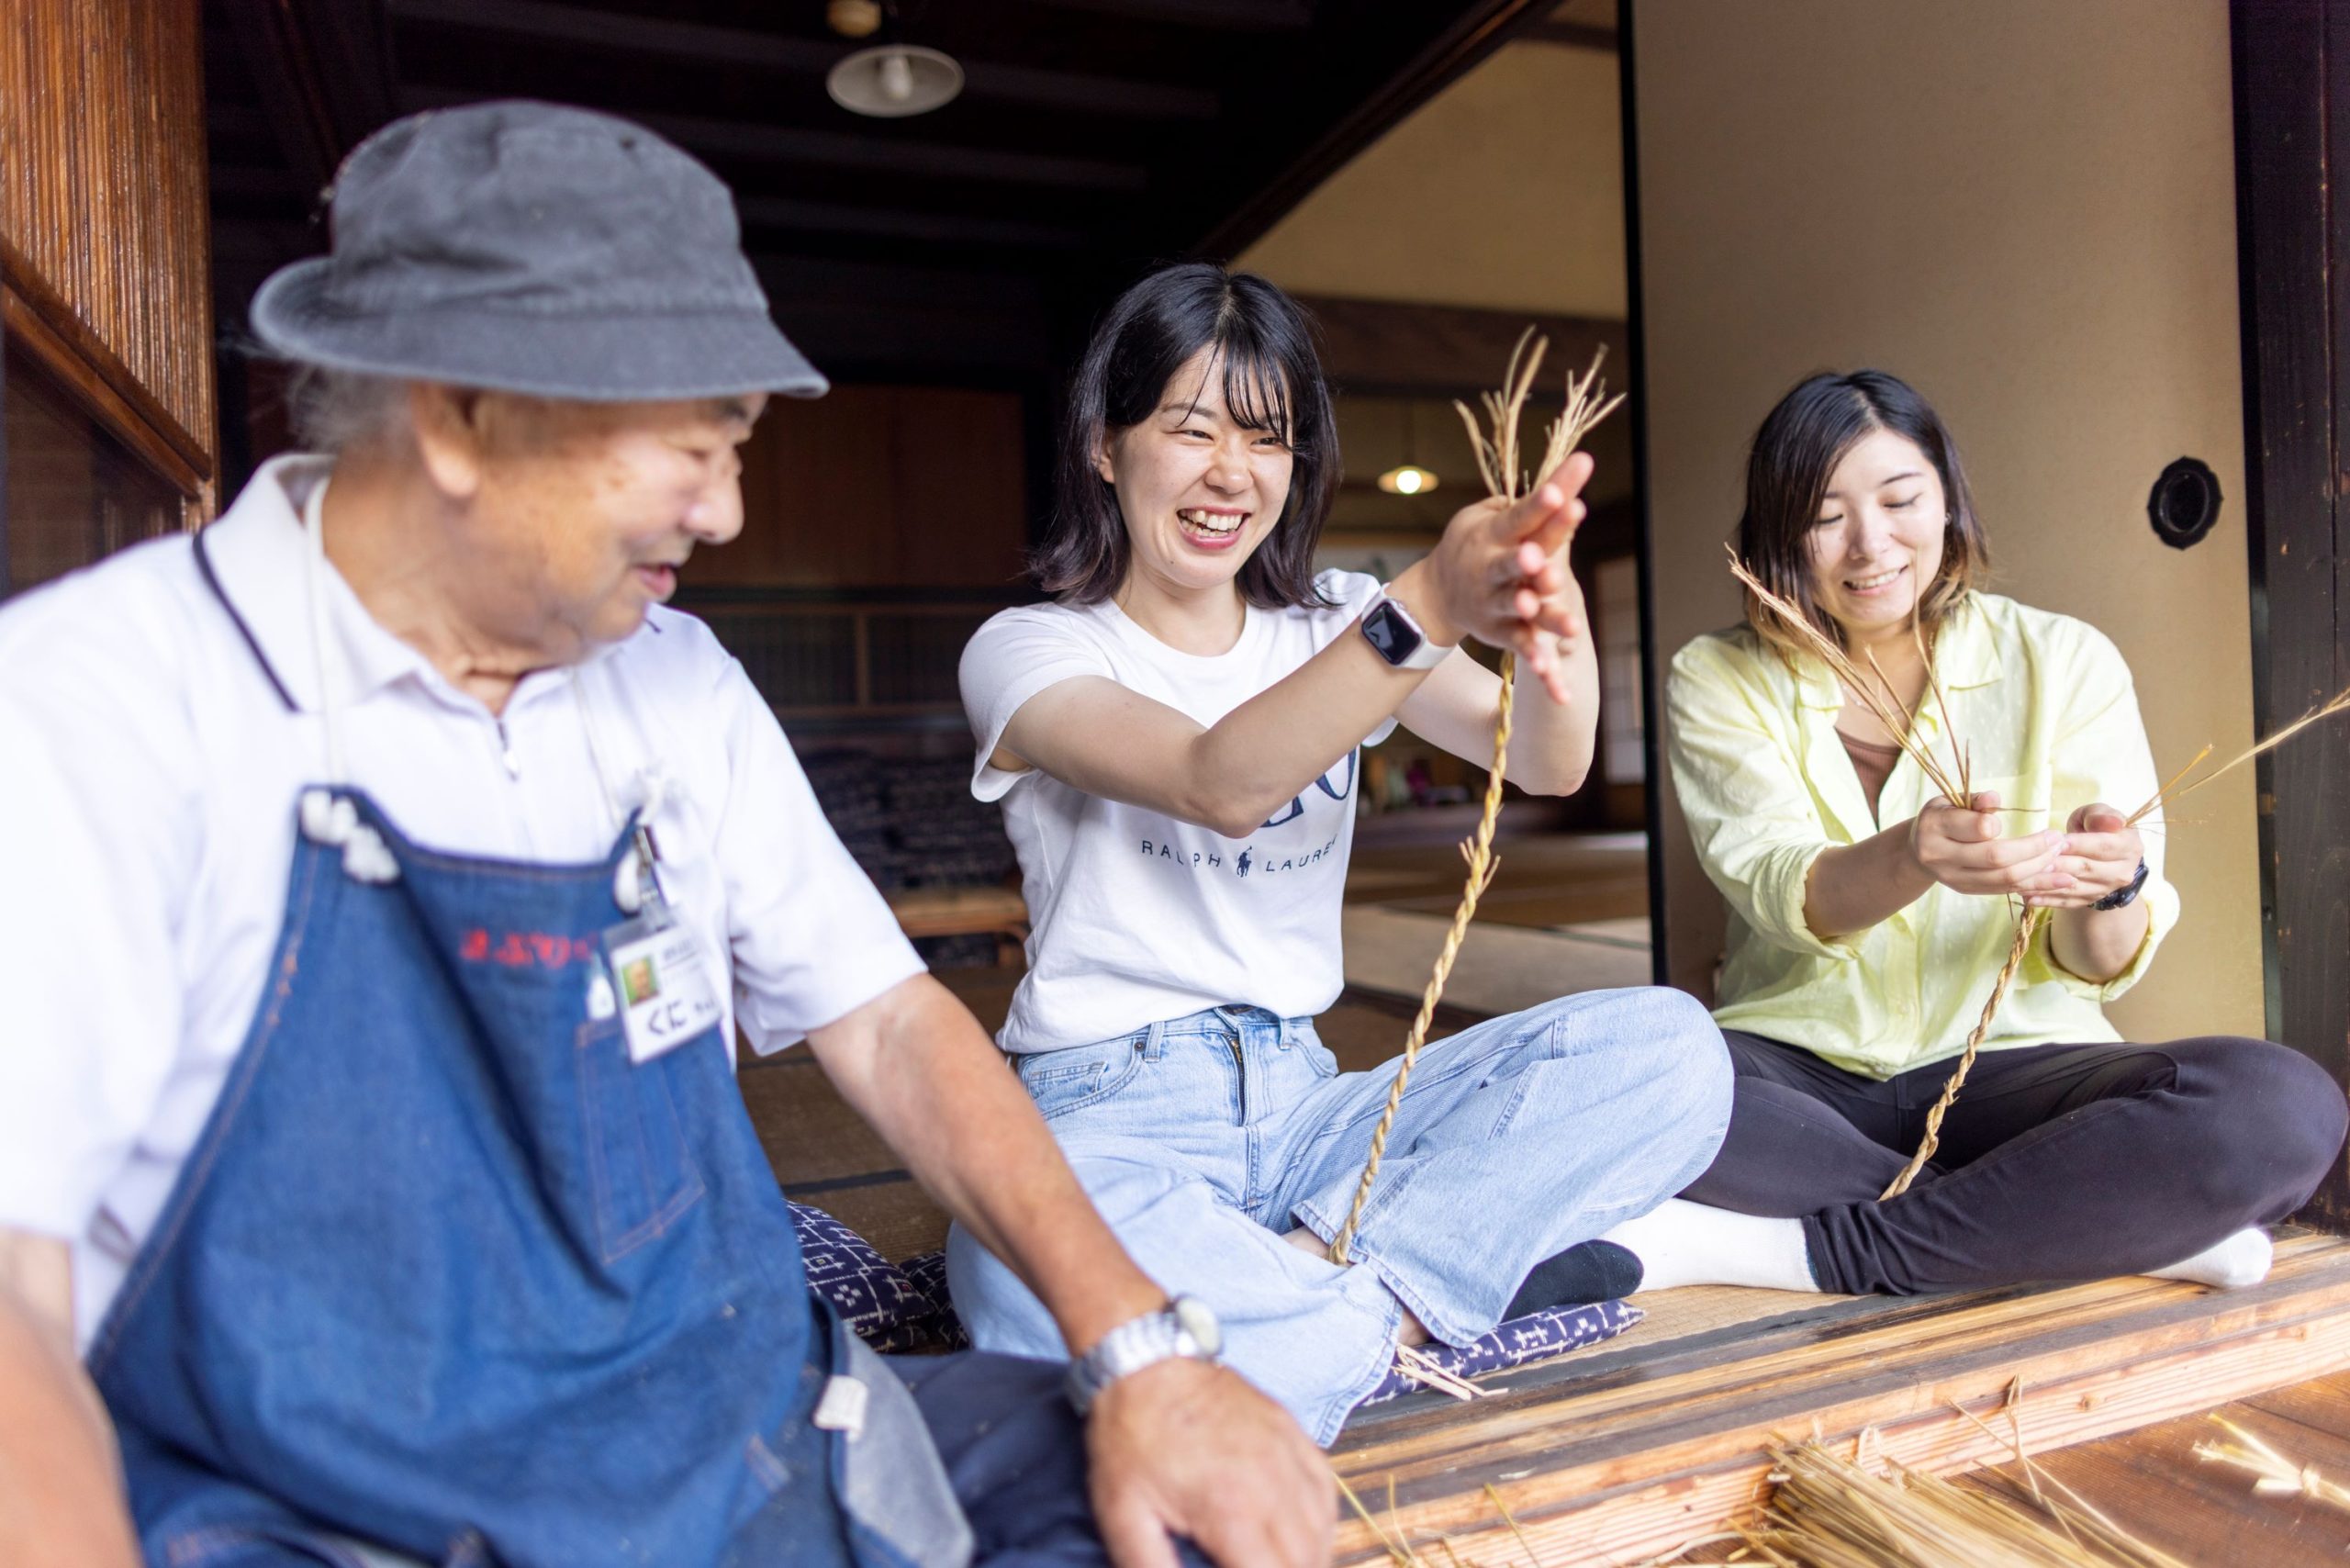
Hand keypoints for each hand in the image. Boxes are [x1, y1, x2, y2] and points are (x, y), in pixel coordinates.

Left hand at [1088, 1357, 1332, 1567]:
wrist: (1146, 1361)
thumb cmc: (1131, 1437)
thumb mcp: (1123, 1514)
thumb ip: (1149, 1567)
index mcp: (1232, 1511)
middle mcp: (1273, 1485)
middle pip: (1305, 1561)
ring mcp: (1288, 1454)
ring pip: (1323, 1529)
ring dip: (1308, 1557)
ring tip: (1279, 1564)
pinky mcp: (1292, 1432)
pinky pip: (1327, 1489)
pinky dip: (1321, 1520)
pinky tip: (1301, 1533)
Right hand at [1413, 452, 1594, 687]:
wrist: (1435, 594)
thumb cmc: (1473, 543)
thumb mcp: (1488, 514)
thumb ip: (1533, 499)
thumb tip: (1577, 466)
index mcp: (1492, 534)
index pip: (1520, 517)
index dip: (1539, 507)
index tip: (1560, 494)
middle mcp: (1490, 569)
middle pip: (1511, 563)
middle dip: (1525, 561)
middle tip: (1539, 557)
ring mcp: (1494, 602)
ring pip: (1518, 607)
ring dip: (1536, 611)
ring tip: (1567, 622)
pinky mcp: (1499, 632)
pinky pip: (1519, 644)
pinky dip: (1534, 657)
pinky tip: (1550, 670)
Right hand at [1908, 791, 2073, 897]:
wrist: (1918, 849)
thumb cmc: (1942, 817)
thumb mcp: (1951, 800)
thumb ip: (1975, 800)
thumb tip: (1995, 799)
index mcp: (1935, 826)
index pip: (1978, 829)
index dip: (2004, 825)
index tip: (2027, 819)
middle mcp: (1940, 856)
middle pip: (1995, 858)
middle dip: (2034, 850)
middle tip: (2058, 840)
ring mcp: (1953, 878)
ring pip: (2003, 879)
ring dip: (2039, 871)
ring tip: (2062, 860)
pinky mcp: (1967, 890)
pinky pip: (2004, 890)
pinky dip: (2033, 885)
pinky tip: (2056, 879)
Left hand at [2022, 803, 2143, 909]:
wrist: (2099, 852)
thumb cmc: (2094, 826)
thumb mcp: (2096, 814)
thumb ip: (2099, 815)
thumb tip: (2111, 822)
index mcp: (2130, 846)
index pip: (2104, 846)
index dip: (2081, 844)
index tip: (2059, 841)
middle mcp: (2123, 871)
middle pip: (2087, 868)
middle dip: (2060, 864)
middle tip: (2036, 861)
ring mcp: (2107, 889)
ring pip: (2075, 888)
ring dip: (2050, 885)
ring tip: (2025, 880)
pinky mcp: (2091, 900)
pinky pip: (2068, 902)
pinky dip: (2048, 900)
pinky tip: (2028, 897)